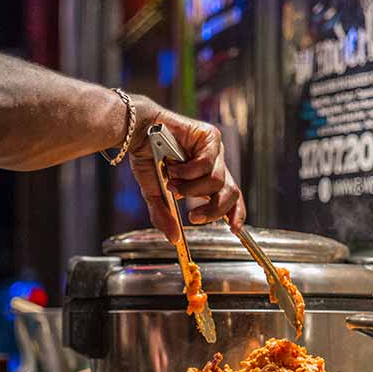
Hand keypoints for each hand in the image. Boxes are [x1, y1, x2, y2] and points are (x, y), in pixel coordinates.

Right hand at [129, 99, 245, 242]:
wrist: (137, 132)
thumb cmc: (147, 158)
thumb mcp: (155, 194)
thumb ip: (165, 216)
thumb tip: (173, 239)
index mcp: (208, 180)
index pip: (232, 199)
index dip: (236, 214)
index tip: (233, 229)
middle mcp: (215, 165)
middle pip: (231, 194)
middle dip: (213, 210)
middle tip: (193, 217)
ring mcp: (214, 151)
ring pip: (216, 181)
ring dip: (191, 189)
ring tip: (172, 182)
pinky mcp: (210, 137)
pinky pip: (206, 164)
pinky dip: (188, 171)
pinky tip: (174, 166)